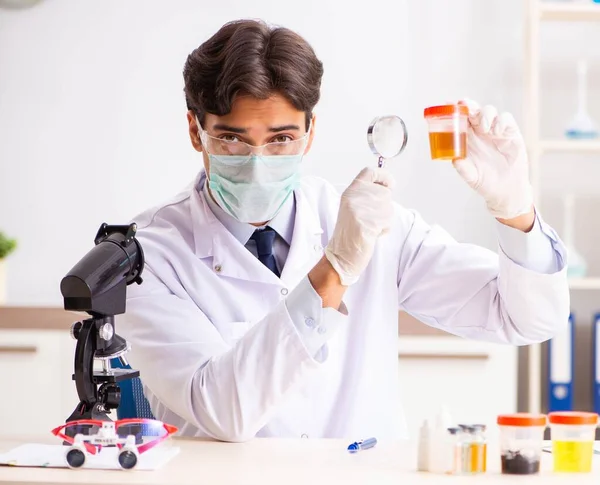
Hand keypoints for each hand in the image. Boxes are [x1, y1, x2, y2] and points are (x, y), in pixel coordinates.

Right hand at [324, 167, 394, 285]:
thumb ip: (367, 195)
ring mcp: (360, 209)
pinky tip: (371, 235)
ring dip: (384, 220)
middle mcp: (354, 197)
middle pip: (384, 193)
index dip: (384, 176)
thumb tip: (388, 188)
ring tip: (369, 228)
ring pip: (388, 208)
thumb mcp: (353, 207)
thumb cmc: (350, 233)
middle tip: (371, 219)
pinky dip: (383, 230)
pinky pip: (387, 222)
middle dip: (384, 208)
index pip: (370, 172)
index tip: (390, 184)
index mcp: (350, 192)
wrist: (341, 255)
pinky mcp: (367, 222)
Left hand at [452, 99, 533, 220]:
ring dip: (485, 114)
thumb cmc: (485, 181)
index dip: (455, 111)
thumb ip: (463, 168)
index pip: (461, 120)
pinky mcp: (511, 134)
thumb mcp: (471, 176)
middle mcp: (481, 132)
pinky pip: (507, 120)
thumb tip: (455, 160)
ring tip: (485, 129)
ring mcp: (496, 131)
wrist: (506, 190)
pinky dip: (501, 122)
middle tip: (465, 107)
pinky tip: (497, 132)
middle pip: (474, 111)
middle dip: (469, 105)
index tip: (449, 104)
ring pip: (490, 111)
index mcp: (468, 139)